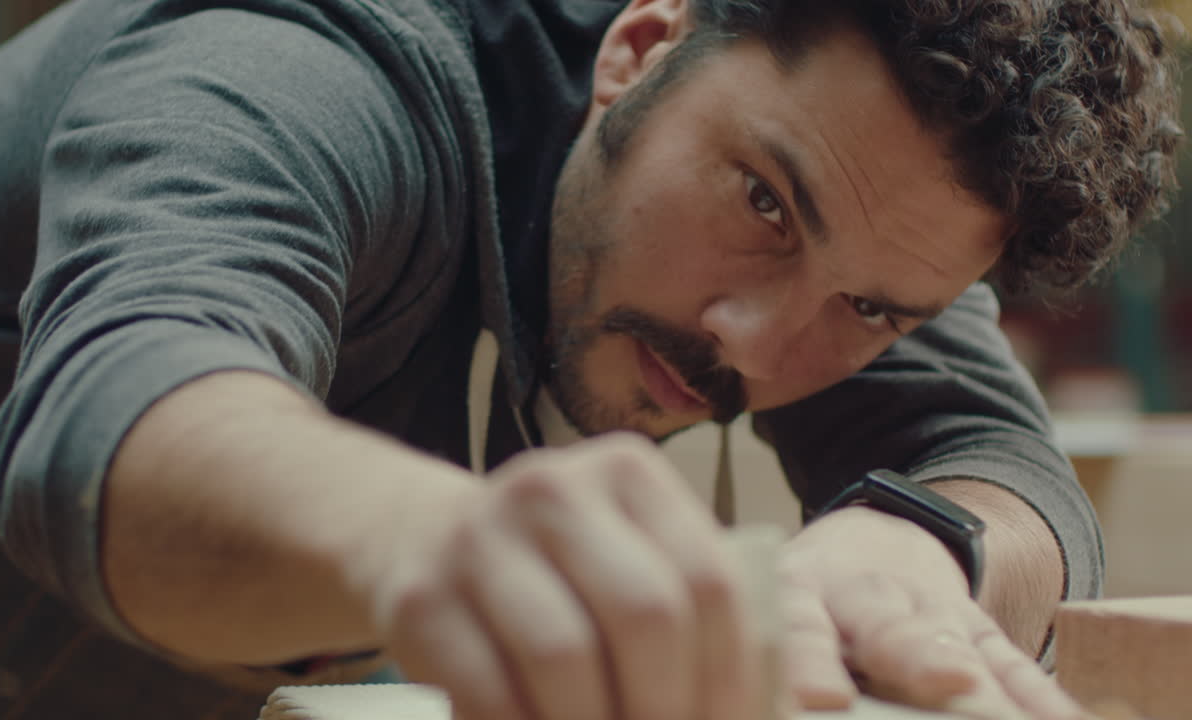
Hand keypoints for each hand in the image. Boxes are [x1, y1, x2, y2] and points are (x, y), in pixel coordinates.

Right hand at [368, 433, 763, 719]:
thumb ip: (699, 618)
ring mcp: (480, 536)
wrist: (422, 542)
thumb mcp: (629, 561)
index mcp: (627, 474)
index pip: (710, 582)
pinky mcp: (421, 595)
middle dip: (670, 710)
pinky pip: (489, 691)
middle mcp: (554, 488)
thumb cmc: (556, 570)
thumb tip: (789, 711)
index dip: (733, 681)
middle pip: (646, 614)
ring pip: (566, 655)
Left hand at [779, 505, 1087, 718]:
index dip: (810, 660)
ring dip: (985, 681)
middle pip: (890, 629)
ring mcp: (928, 609)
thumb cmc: (809, 602)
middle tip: (945, 681)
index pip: (802, 628)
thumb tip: (780, 708)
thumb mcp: (780, 609)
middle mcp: (866, 598)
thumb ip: (787, 655)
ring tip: (1002, 712)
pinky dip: (1037, 694)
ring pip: (957, 644)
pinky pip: (1010, 661)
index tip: (824, 697)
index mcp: (801, 596)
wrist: (868, 543)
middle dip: (917, 659)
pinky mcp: (978, 628)